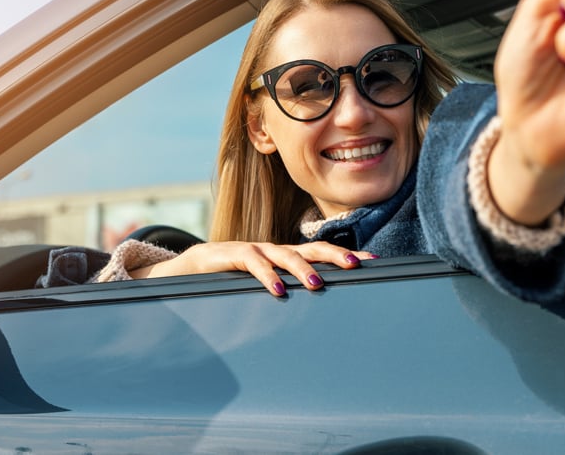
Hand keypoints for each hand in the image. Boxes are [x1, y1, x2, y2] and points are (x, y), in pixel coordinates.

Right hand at [131, 241, 373, 295]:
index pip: (321, 253)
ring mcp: (254, 250)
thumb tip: (320, 316)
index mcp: (285, 258)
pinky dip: (267, 276)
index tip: (375, 262)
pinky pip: (253, 262)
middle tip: (356, 264)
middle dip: (334, 255)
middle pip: (310, 248)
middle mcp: (273, 250)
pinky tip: (278, 290)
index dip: (345, 256)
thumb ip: (287, 294)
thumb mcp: (263, 288)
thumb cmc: (231, 280)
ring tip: (317, 283)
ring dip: (302, 268)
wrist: (189, 269)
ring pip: (283, 254)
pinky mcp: (232, 254)